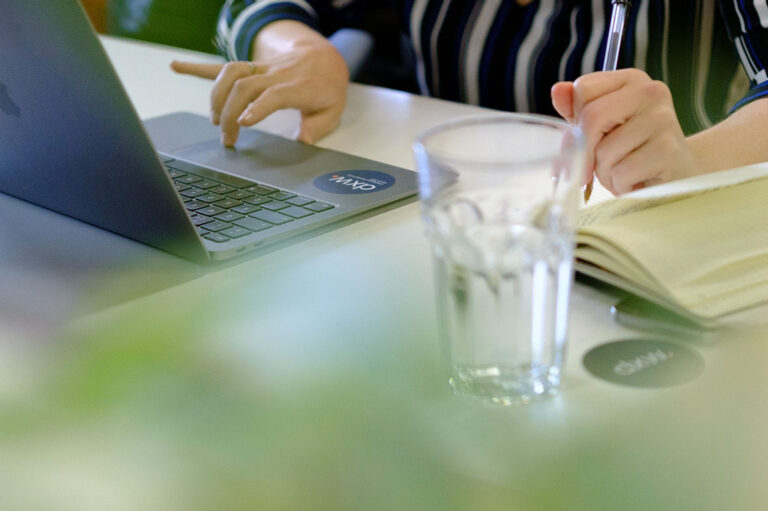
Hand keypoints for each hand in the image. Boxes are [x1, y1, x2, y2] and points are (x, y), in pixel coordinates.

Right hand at [171, 39, 348, 146]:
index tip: (242, 123)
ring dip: (217, 96)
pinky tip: (176, 67)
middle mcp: (276, 74)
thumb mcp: (333, 110)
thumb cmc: (327, 88)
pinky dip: (197, 67)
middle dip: (230, 112)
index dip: (257, 108)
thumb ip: (318, 126)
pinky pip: (222, 65)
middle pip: (245, 86)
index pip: (273, 94)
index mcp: (298, 86)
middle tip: (228, 139)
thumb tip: (303, 140)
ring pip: (231, 73)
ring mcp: (261, 68)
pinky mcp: (251, 67)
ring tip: (214, 121)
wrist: (324, 58)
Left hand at [551, 69, 698, 194]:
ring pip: (605, 149)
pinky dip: (620, 184)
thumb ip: (578, 111)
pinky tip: (637, 181)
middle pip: (592, 117)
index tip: (583, 141)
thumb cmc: (632, 154)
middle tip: (594, 168)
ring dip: (605, 172)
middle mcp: (650, 92)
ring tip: (625, 172)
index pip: (583, 89)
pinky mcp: (668, 150)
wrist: (674, 180)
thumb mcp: (600, 130)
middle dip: (586, 151)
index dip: (576, 121)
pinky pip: (621, 171)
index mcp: (631, 81)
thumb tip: (558, 91)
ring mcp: (663, 119)